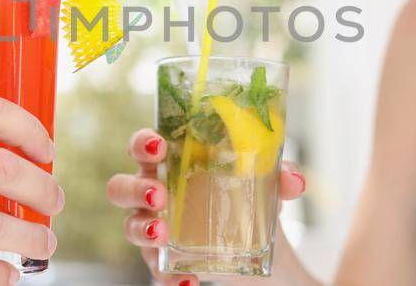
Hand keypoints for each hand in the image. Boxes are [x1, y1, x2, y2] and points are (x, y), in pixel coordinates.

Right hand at [106, 129, 305, 285]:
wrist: (259, 245)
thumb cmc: (248, 197)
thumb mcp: (268, 185)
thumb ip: (280, 176)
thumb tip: (294, 180)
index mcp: (172, 164)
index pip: (143, 147)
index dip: (142, 143)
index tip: (158, 145)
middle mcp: (155, 193)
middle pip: (121, 187)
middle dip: (134, 189)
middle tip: (160, 196)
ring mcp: (155, 228)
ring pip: (129, 227)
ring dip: (142, 230)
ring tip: (163, 235)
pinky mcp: (165, 260)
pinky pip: (156, 270)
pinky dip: (170, 277)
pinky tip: (190, 281)